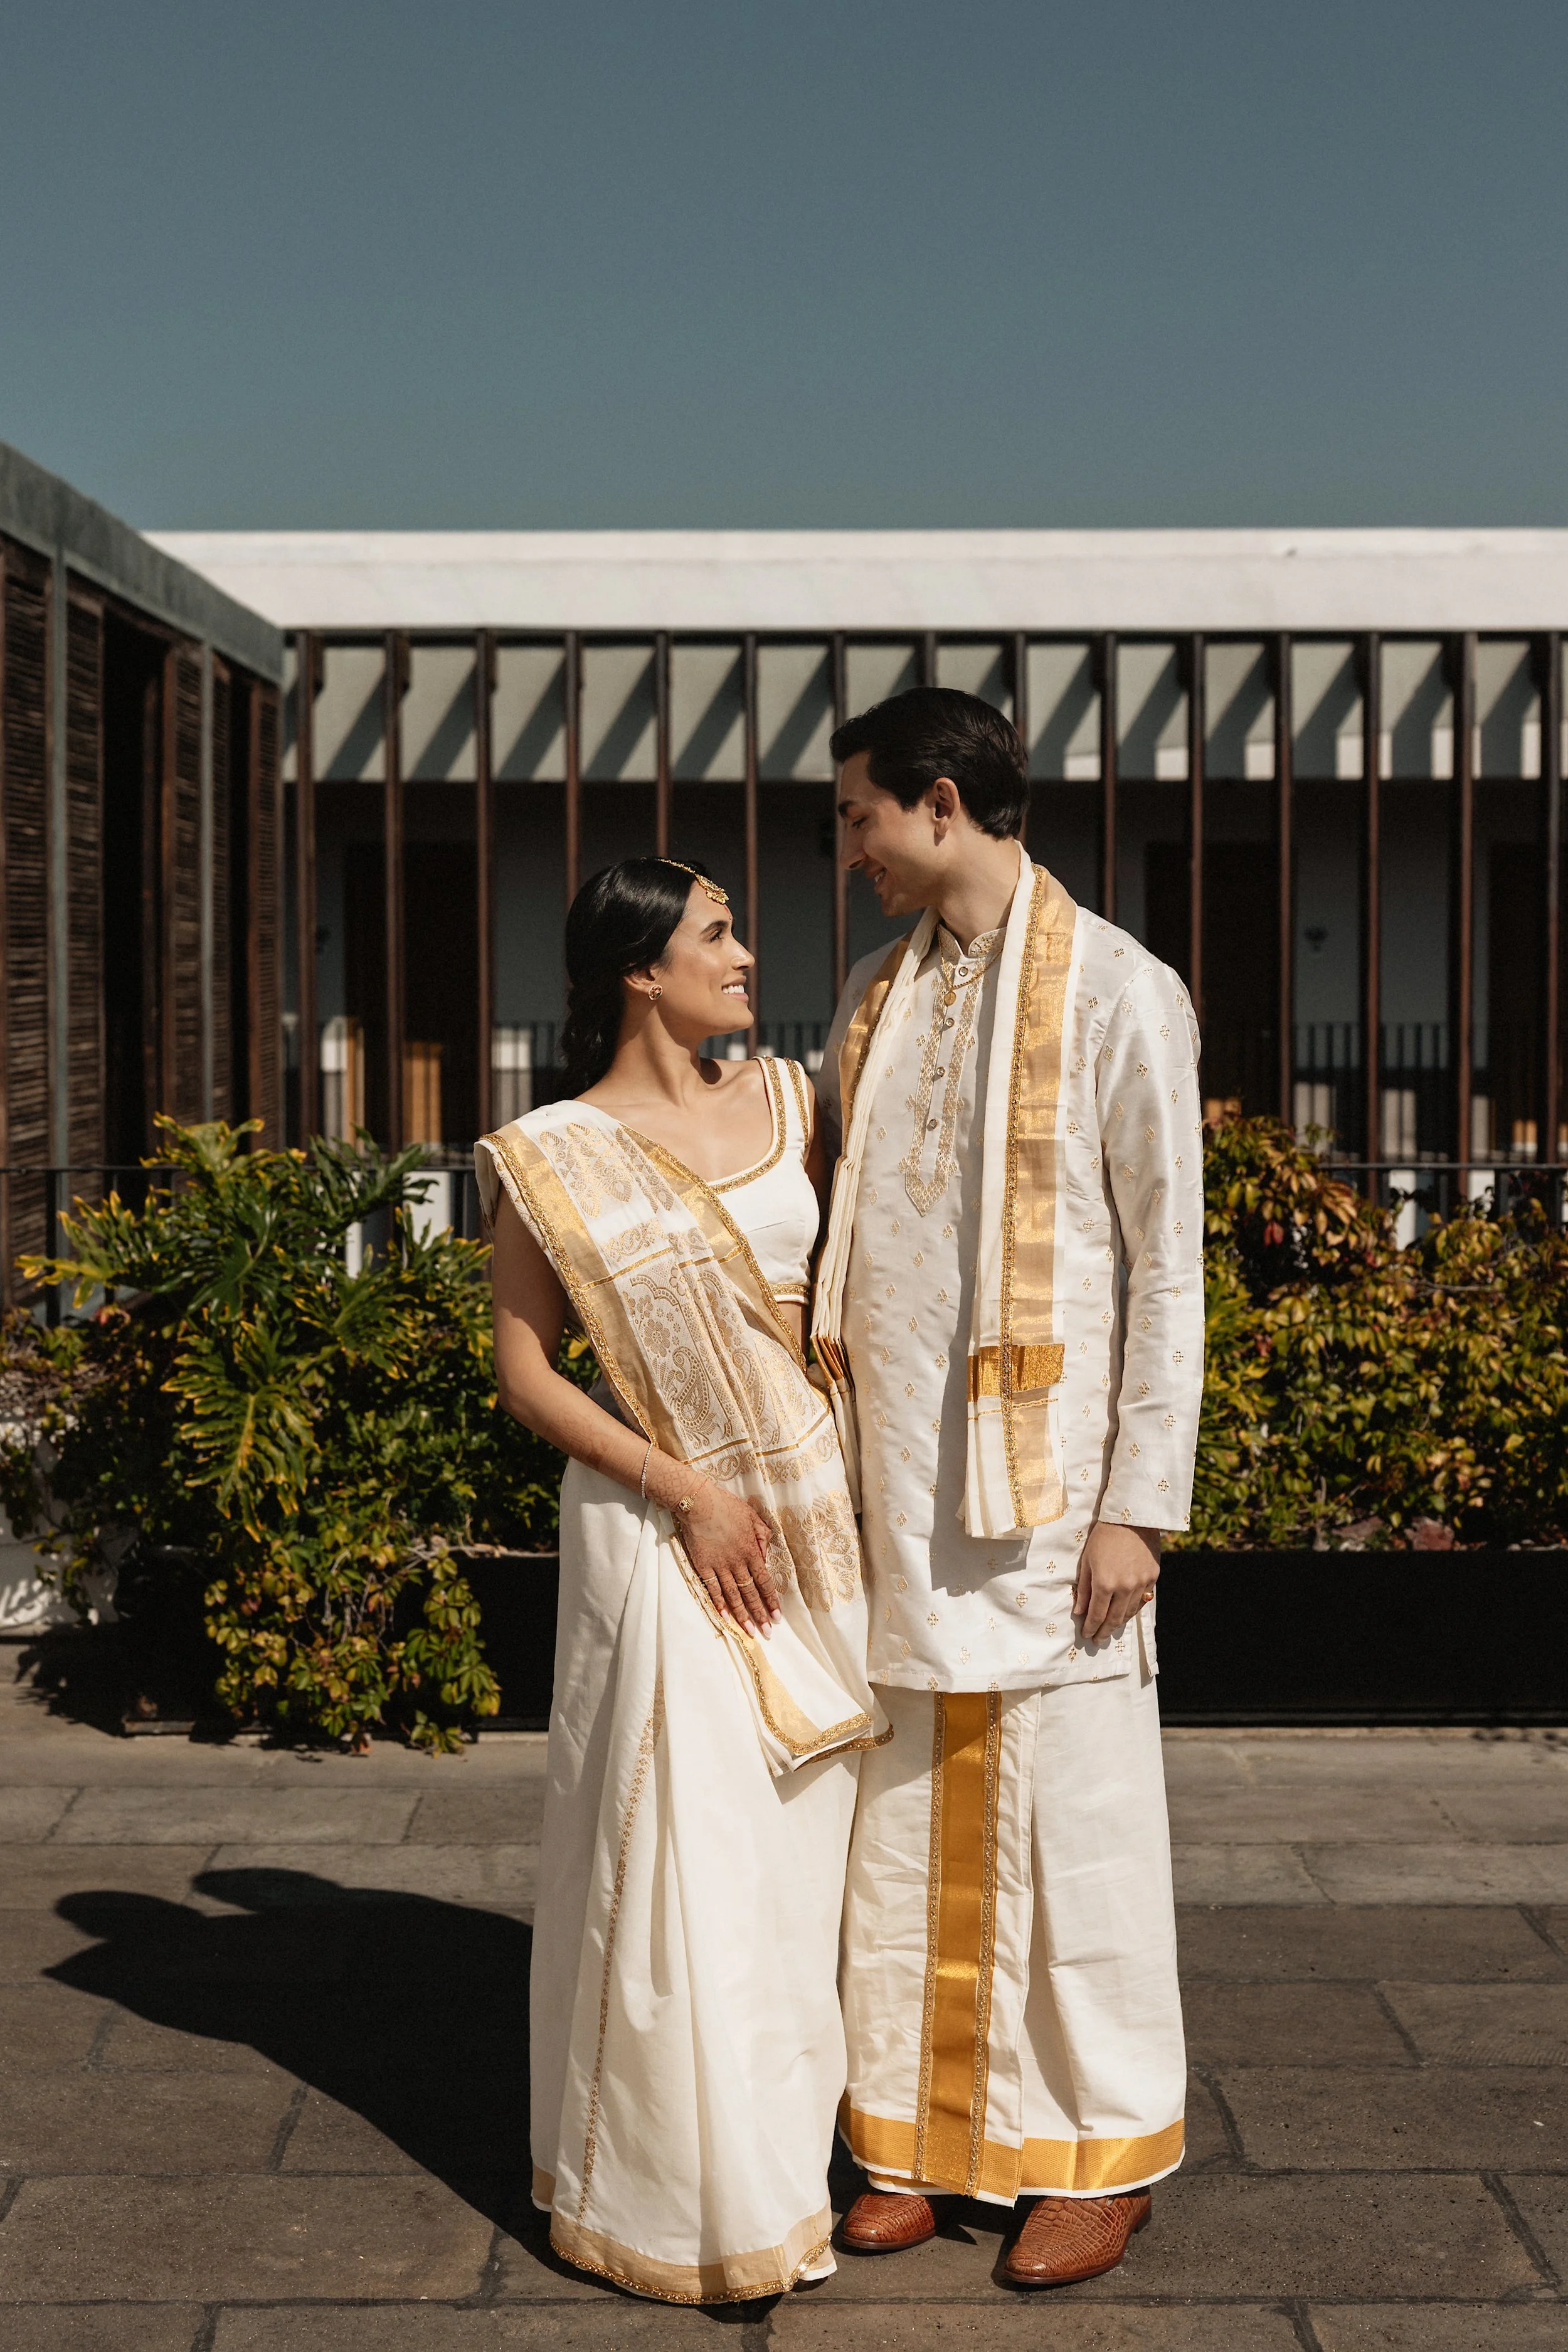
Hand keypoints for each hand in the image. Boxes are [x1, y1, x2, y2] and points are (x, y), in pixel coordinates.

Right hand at [678, 1483, 781, 1638]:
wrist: (699, 1503)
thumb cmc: (727, 1506)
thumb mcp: (752, 1516)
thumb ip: (762, 1536)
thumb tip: (765, 1555)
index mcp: (751, 1551)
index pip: (765, 1581)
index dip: (771, 1601)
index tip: (777, 1617)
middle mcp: (738, 1562)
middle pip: (751, 1593)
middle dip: (760, 1614)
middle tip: (767, 1633)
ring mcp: (720, 1566)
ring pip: (733, 1595)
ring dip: (742, 1615)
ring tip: (749, 1631)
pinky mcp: (703, 1566)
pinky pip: (712, 1589)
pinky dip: (718, 1603)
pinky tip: (724, 1616)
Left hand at [1074, 1523, 1159, 1643]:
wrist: (1132, 1518)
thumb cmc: (1103, 1537)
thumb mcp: (1087, 1561)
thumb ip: (1084, 1589)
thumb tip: (1079, 1612)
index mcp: (1105, 1583)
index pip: (1097, 1615)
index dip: (1091, 1628)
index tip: (1087, 1635)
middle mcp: (1125, 1587)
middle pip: (1114, 1619)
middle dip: (1104, 1631)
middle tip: (1098, 1640)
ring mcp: (1141, 1584)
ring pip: (1130, 1613)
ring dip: (1119, 1623)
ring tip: (1110, 1628)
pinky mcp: (1153, 1578)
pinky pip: (1142, 1601)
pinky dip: (1133, 1609)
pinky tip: (1126, 1613)